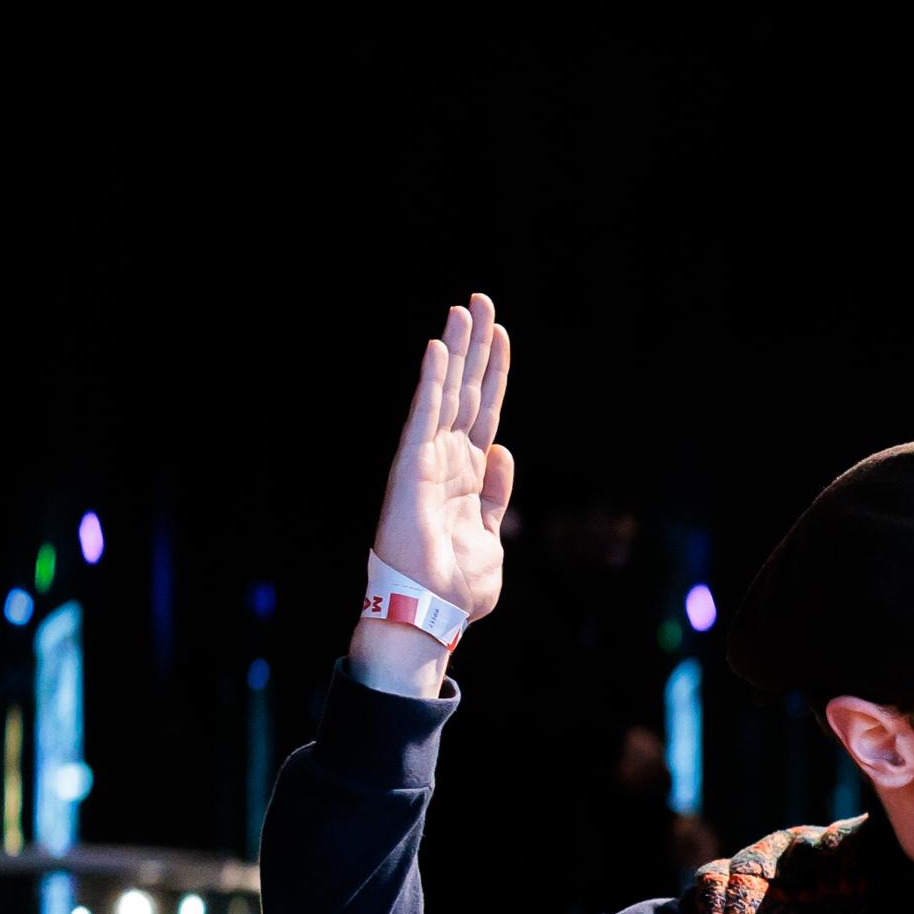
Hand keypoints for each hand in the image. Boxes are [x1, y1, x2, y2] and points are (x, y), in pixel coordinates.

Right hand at [350, 297, 515, 693]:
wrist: (433, 613)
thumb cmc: (459, 586)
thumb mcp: (494, 536)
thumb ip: (497, 493)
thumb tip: (502, 453)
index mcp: (468, 474)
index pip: (485, 411)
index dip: (494, 373)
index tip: (501, 335)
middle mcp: (447, 459)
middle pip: (466, 390)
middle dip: (475, 346)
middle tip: (480, 301)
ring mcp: (428, 460)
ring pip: (445, 393)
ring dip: (455, 350)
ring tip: (464, 308)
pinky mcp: (411, 468)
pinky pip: (424, 416)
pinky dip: (431, 382)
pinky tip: (439, 348)